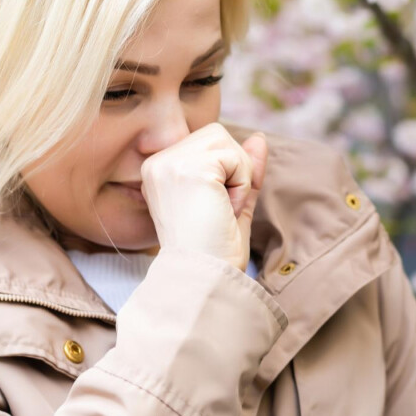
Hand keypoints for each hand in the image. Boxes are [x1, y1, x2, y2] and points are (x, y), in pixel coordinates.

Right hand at [139, 123, 267, 271]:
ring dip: (238, 178)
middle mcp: (156, 163)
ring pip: (227, 143)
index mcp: (159, 171)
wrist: (205, 279)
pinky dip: (241, 186)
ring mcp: (169, 164)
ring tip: (220, 210)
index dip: (226, 174)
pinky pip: (236, 158)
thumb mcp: (233, 202)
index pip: (208, 144)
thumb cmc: (215, 251)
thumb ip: (243, 167)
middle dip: (233, 172)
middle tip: (218, 211)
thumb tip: (259, 136)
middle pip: (217, 136)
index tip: (213, 210)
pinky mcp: (189, 169)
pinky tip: (223, 209)